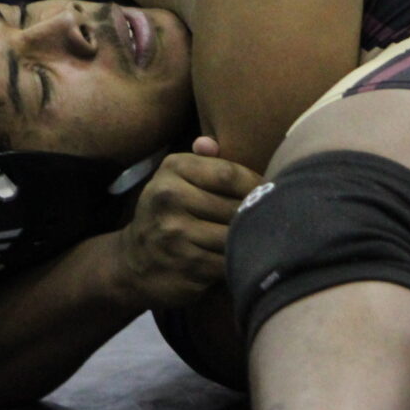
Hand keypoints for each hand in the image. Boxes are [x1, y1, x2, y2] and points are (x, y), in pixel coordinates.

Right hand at [111, 137, 261, 310]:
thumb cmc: (168, 213)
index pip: (228, 174)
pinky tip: (245, 260)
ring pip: (234, 237)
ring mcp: (175, 233)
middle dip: (258, 215)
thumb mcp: (177, 179)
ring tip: (265, 238)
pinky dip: (241, 263)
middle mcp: (169, 197)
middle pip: (234, 206)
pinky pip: (228, 263)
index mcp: (173, 169)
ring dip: (251, 240)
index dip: (256, 185)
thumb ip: (202, 161)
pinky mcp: (185, 266)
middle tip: (276, 218)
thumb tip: (210, 142)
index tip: (271, 193)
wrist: (133, 261)